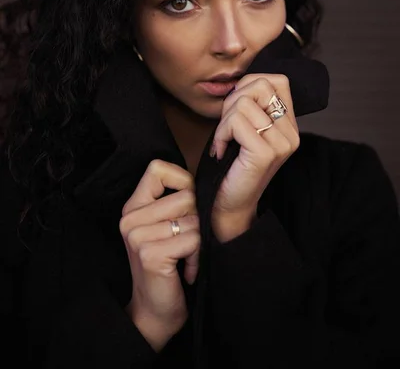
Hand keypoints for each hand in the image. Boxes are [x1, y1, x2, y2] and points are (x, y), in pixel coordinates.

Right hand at [119, 160, 199, 350]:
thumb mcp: (163, 227)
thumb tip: (200, 182)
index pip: (157, 168)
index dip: (181, 178)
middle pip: (185, 194)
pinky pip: (193, 239)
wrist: (154, 311)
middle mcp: (130, 218)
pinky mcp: (151, 254)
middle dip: (197, 218)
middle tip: (187, 241)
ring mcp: (138, 236)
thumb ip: (172, 202)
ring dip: (199, 240)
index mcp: (133, 206)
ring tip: (186, 256)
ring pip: (193, 218)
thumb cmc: (166, 265)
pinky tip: (186, 269)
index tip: (188, 201)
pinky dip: (198, 256)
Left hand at [210, 74, 299, 239]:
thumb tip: (239, 80)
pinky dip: (221, 134)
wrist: (230, 204)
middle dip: (233, 102)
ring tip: (226, 141)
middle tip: (227, 128)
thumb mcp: (246, 128)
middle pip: (260, 86)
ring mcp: (282, 143)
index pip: (277, 80)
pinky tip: (223, 150)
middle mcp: (292, 133)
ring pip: (243, 104)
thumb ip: (250, 104)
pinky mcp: (267, 152)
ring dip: (224, 122)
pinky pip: (236, 122)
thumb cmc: (233, 165)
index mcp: (290, 125)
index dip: (249, 85)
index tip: (237, 109)